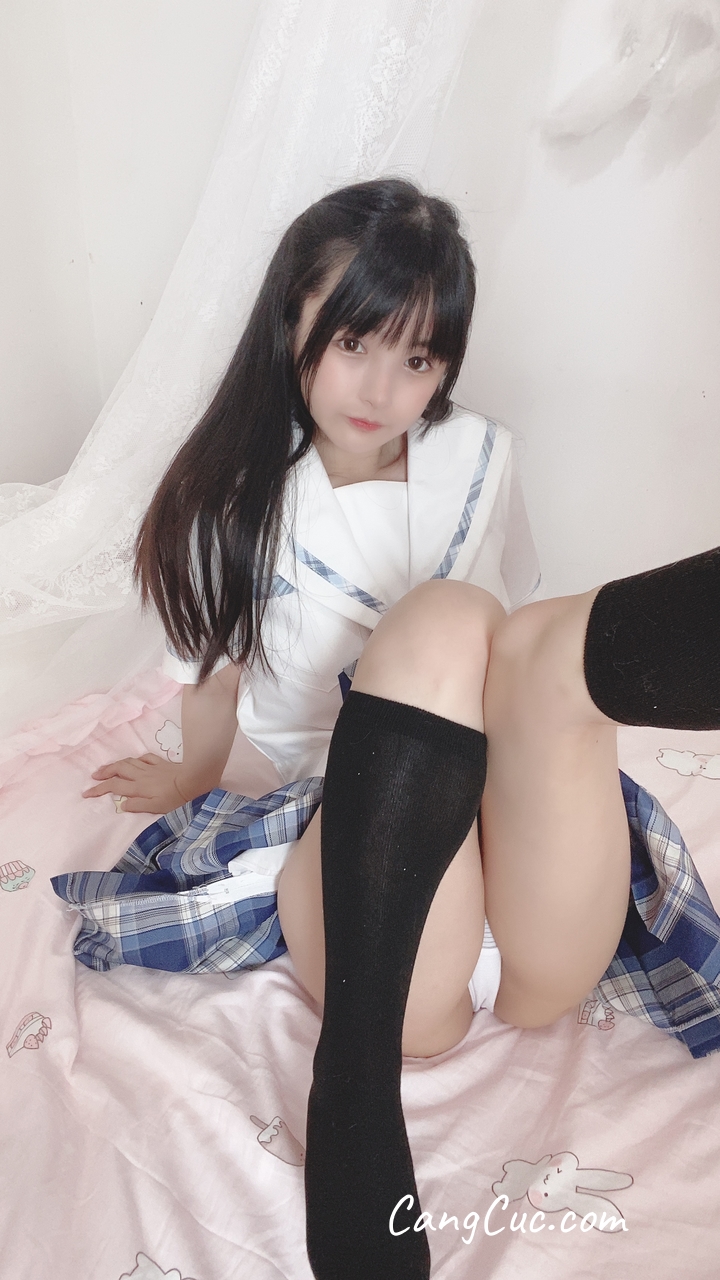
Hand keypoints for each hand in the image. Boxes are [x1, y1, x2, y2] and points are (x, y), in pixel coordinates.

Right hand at [82, 754, 210, 814]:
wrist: (195, 780)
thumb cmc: (177, 798)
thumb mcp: (156, 807)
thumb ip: (138, 806)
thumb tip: (120, 804)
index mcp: (138, 787)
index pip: (113, 787)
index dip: (98, 789)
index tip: (86, 793)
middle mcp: (141, 775)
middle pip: (118, 770)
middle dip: (104, 773)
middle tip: (93, 776)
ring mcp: (151, 768)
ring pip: (128, 762)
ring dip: (115, 764)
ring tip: (106, 768)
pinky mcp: (161, 763)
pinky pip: (144, 758)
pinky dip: (135, 759)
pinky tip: (133, 761)